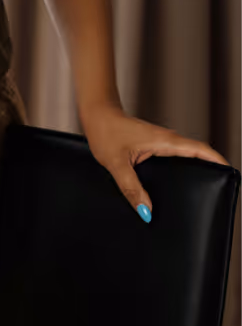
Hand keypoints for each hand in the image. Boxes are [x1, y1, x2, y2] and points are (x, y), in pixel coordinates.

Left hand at [81, 105, 228, 219]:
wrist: (95, 114)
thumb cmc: (104, 130)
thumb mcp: (116, 163)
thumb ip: (131, 188)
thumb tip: (146, 211)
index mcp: (164, 141)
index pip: (200, 151)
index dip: (217, 162)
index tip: (230, 175)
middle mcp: (166, 140)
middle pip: (197, 156)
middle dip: (209, 170)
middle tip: (217, 189)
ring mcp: (160, 142)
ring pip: (184, 157)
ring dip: (193, 169)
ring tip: (198, 190)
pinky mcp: (151, 145)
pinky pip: (172, 158)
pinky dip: (178, 168)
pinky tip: (172, 183)